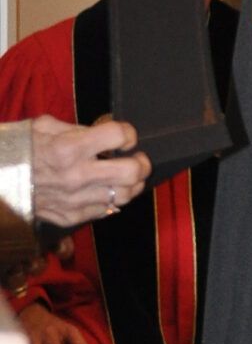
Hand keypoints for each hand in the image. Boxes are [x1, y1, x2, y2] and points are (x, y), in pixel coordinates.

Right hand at [30, 118, 148, 227]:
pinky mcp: (71, 217)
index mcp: (69, 148)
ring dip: (132, 184)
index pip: (118, 136)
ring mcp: (75, 200)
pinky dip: (112, 198)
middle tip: (137, 158)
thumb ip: (80, 129)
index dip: (127, 133)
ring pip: (125, 195)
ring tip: (126, 174)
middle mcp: (76, 176)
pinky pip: (106, 210)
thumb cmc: (19, 148)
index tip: (124, 135)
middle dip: (141, 162)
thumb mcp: (45, 126)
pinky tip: (105, 188)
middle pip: (132, 172)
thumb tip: (108, 131)